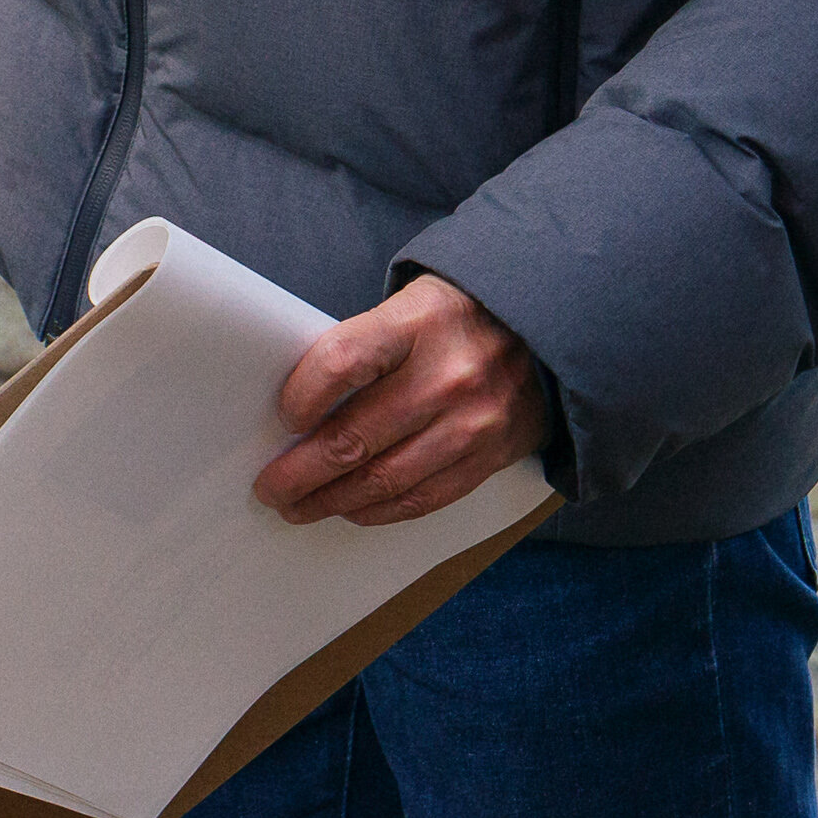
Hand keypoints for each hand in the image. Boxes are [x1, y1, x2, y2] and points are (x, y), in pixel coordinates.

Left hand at [254, 273, 552, 529]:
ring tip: (299, 506)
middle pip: (355, 437)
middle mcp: (448, 375)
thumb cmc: (456, 318)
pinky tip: (352, 508)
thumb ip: (363, 348)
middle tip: (270, 487)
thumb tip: (300, 410)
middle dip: (300, 472)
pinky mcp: (488, 457)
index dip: (303, 397)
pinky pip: (422, 498)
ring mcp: (472, 421)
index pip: (342, 363)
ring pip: (384, 479)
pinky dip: (378, 510)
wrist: (547, 330)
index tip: (284, 418)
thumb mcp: (411, 306)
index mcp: (418, 323)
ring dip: (331, 501)